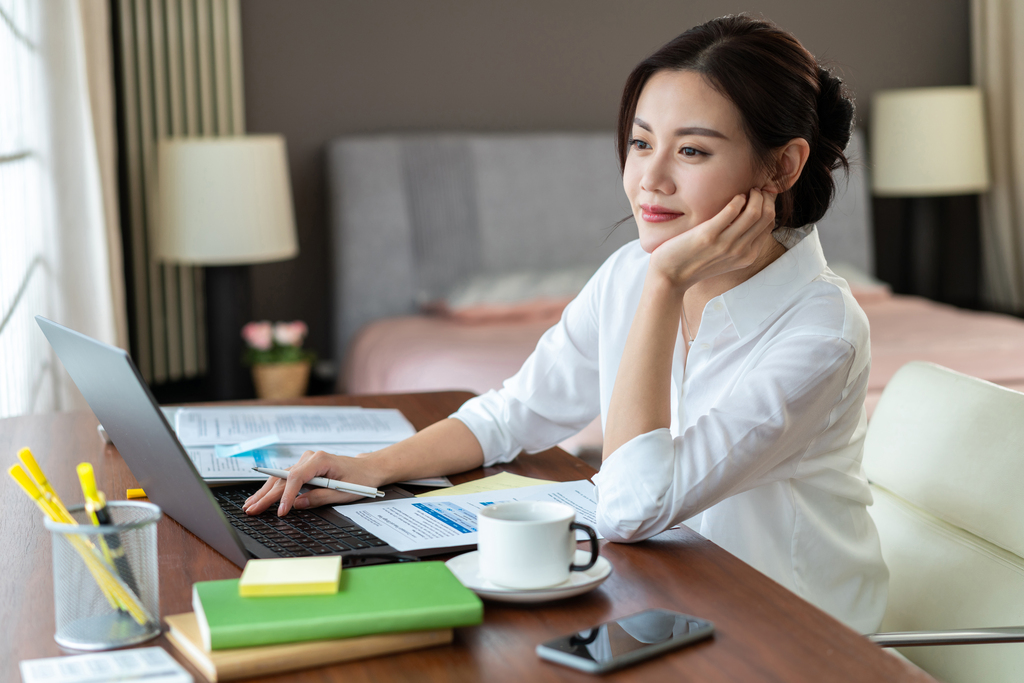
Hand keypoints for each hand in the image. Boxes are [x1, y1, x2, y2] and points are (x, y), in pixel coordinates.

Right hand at [243, 449, 383, 515]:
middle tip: (252, 510)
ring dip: (264, 492)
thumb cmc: (360, 478)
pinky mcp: (304, 468)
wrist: (368, 468)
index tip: (280, 511)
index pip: (296, 477)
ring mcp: (306, 462)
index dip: (286, 495)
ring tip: (250, 505)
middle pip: (283, 478)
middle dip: (267, 495)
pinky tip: (260, 497)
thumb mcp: (343, 493)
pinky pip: (285, 479)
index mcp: (320, 460)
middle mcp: (310, 458)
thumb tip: (297, 504)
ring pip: (280, 478)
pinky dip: (272, 489)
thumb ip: (319, 498)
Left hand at [649, 188, 776, 290]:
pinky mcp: (708, 235)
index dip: (770, 206)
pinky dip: (737, 199)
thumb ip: (739, 242)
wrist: (671, 275)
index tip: (763, 196)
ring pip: (754, 212)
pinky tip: (735, 197)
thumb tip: (749, 217)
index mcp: (747, 256)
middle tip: (757, 189)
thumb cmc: (695, 262)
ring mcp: (725, 244)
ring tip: (748, 190)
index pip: (769, 225)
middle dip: (766, 198)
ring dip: (754, 196)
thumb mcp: (725, 257)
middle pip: (766, 216)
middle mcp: (740, 251)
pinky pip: (732, 210)